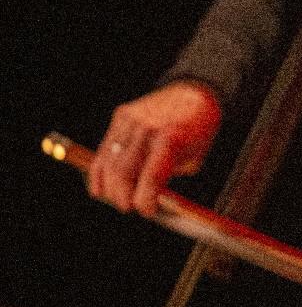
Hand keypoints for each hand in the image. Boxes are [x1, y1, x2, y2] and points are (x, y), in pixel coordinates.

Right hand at [88, 81, 220, 216]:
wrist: (192, 96)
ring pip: (110, 163)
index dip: (146, 199)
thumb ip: (169, 177)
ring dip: (111, 188)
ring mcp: (131, 120)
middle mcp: (148, 128)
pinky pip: (104, 149)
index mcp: (171, 139)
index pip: (151, 176)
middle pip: (124, 172)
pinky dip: (100, 172)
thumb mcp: (193, 158)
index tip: (147, 211)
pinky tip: (99, 189)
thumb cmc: (196, 132)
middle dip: (124, 196)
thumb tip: (147, 200)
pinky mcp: (120, 117)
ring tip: (119, 200)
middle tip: (129, 207)